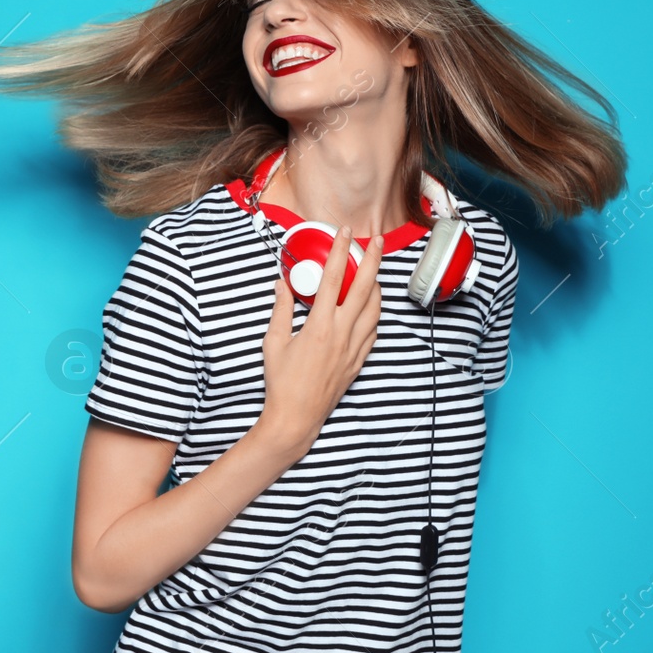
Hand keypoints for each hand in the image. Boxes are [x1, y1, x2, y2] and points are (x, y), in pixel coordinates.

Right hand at [257, 225, 383, 458]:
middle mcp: (342, 335)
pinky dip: (374, 315)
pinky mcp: (358, 362)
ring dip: (377, 287)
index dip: (341, 252)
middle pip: (365, 288)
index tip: (346, 234)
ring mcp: (354, 349)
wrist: (296, 417)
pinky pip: (373, 332)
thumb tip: (281, 285)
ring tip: (374, 273)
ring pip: (375, 310)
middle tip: (377, 242)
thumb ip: (281, 310)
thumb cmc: (282, 382)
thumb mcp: (274, 342)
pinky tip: (369, 308)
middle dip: (373, 261)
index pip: (335, 279)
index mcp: (320, 326)